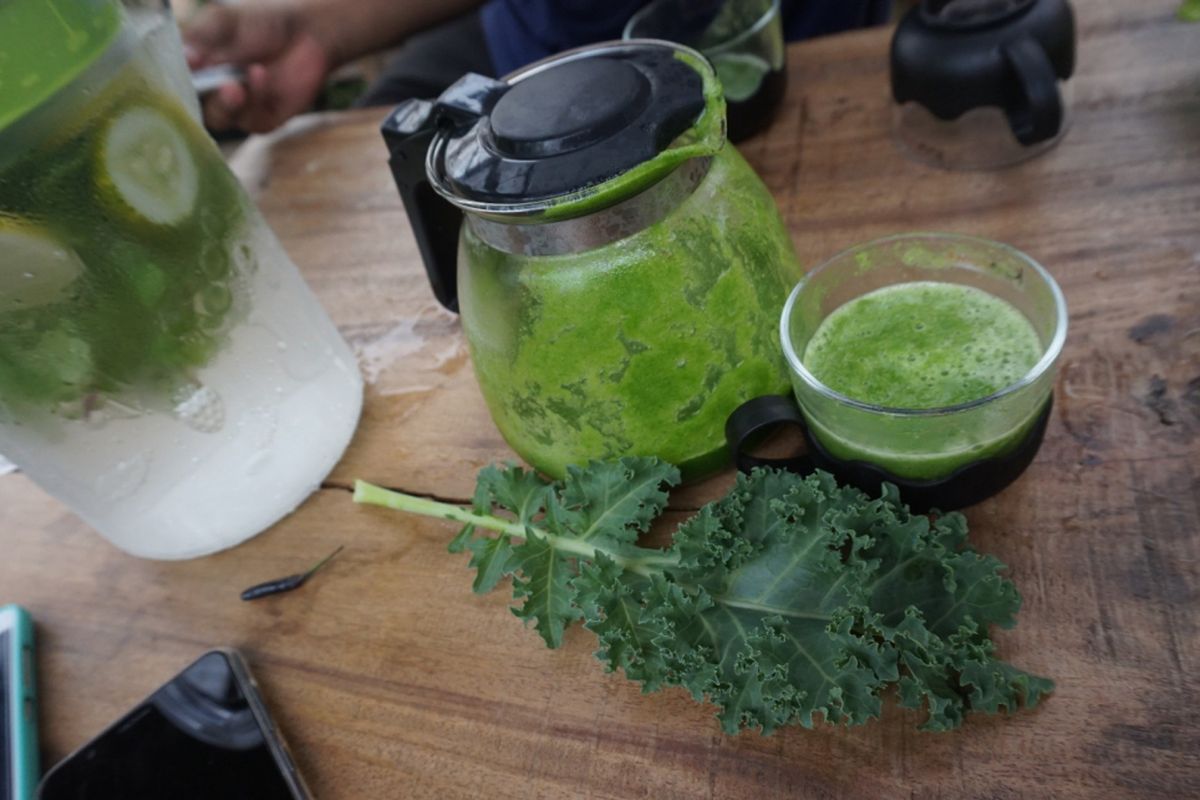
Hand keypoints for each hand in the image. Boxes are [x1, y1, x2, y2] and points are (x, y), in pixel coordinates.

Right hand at [183, 3, 331, 132]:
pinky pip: (252, 120)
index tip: (178, 74)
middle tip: (205, 84)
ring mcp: (238, 108)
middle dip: (197, 97)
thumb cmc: (262, 23)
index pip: (173, 84)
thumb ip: (203, 35)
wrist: (307, 32)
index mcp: (195, 69)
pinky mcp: (263, 119)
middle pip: (191, 109)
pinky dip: (255, 98)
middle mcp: (211, 92)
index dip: (171, 83)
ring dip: (227, 102)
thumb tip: (186, 57)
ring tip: (236, 83)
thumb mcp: (225, 21)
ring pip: (220, 118)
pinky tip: (260, 75)